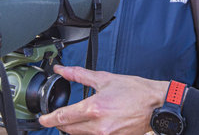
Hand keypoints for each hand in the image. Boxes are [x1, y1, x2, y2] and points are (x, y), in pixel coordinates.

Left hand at [39, 65, 168, 133]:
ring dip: (74, 128)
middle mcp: (98, 126)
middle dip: (60, 123)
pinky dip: (88, 131)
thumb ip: (79, 74)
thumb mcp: (105, 79)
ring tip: (75, 118)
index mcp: (94, 108)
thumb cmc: (135, 91)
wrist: (156, 105)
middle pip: (68, 129)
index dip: (49, 119)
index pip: (63, 117)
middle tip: (57, 116)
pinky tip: (92, 123)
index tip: (42, 119)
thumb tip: (62, 70)